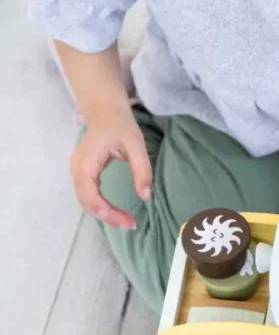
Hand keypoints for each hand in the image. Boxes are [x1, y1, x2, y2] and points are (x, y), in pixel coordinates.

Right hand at [70, 104, 151, 229]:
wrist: (106, 111)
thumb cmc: (121, 125)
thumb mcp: (136, 145)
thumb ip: (142, 170)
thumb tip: (146, 197)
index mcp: (86, 161)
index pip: (90, 194)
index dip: (106, 211)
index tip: (126, 220)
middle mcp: (76, 169)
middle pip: (86, 202)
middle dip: (107, 216)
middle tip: (130, 224)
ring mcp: (76, 171)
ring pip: (85, 201)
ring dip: (103, 214)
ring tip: (125, 221)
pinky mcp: (82, 173)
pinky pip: (87, 195)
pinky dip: (100, 206)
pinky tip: (115, 211)